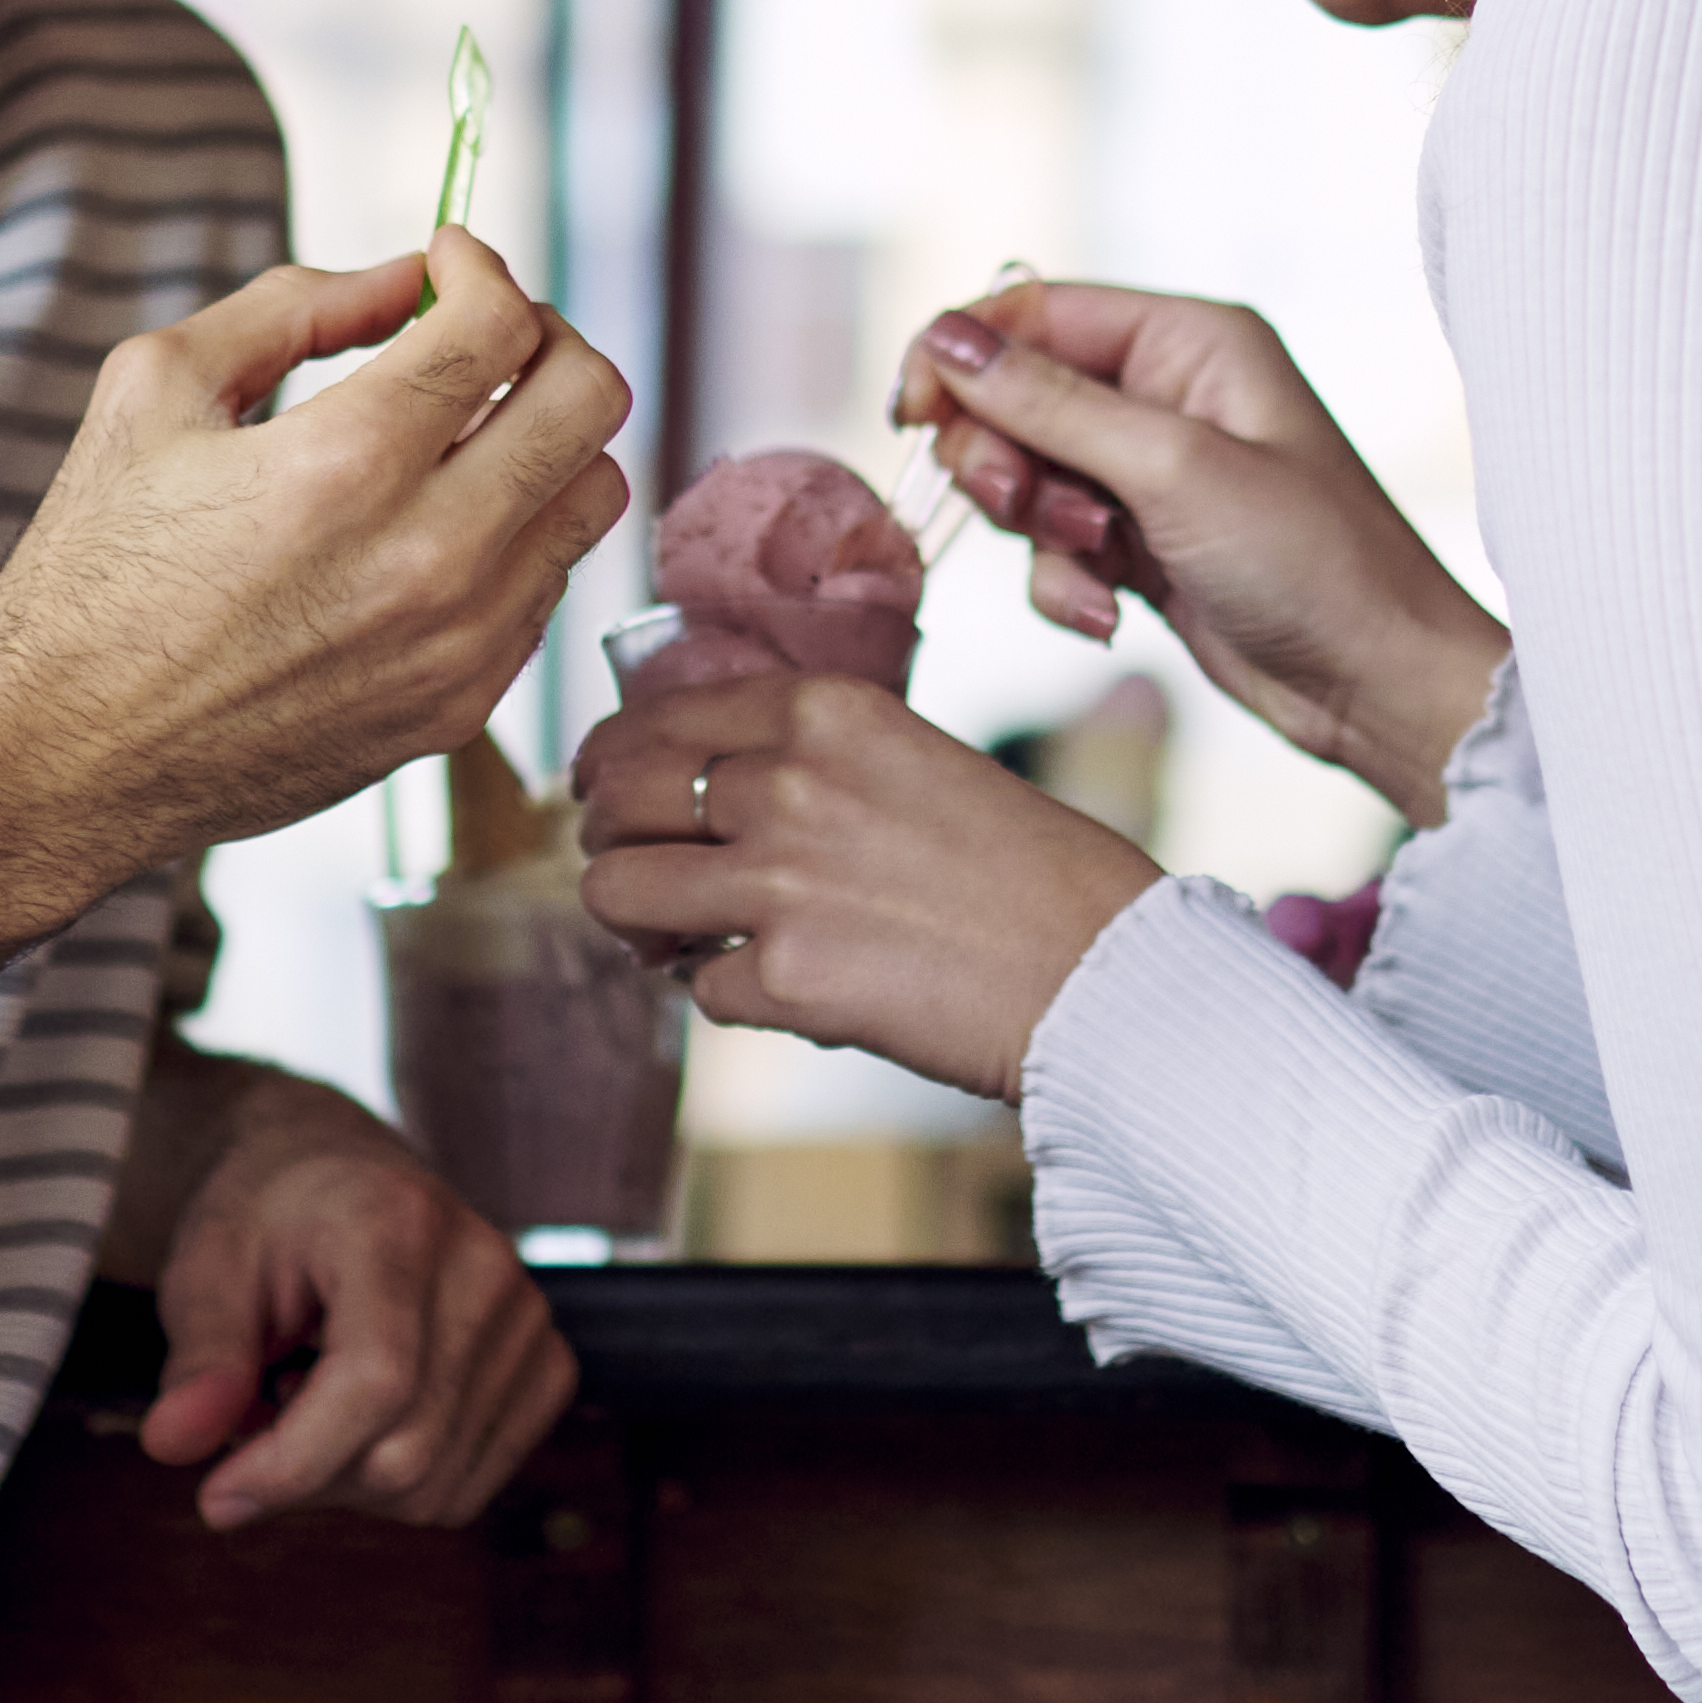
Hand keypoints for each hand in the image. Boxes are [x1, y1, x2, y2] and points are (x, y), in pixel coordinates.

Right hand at [0, 235, 637, 877]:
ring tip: (468, 432)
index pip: (500, 324)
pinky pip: (548, 587)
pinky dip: (516, 534)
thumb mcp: (155, 388)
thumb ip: (293, 308)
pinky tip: (436, 527)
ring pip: (594, 494)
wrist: (67, 754)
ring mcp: (459, 643)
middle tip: (483, 334)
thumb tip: (405, 280)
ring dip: (546, 438)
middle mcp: (427, 556)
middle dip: (545, 336)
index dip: (481, 266)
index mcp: (345, 461)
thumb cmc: (96, 568)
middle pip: (591, 399)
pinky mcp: (462, 708)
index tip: (448, 263)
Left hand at [133, 1070, 573, 1531]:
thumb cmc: (267, 1218)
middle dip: (309, 1473)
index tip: (218, 1495)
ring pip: (437, 1485)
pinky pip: (468, 1487)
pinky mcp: (547, 1365)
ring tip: (313, 1401)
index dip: (293, 1463)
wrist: (337, 1175)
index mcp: (398, 1222)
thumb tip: (171, 1444)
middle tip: (258, 1419)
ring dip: (350, 1480)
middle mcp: (484, 1267)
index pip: (376, 1382)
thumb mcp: (206, 1267)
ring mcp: (528, 1319)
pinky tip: (366, 1418)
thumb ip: (199, 1357)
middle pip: (407, 1452)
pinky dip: (401, 1485)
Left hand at [569, 671, 1165, 1103]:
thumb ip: (809, 758)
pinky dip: (720, 992)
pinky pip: (694, 984)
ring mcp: (776, 877)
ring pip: (617, 889)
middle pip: (615, 798)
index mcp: (821, 710)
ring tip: (675, 937)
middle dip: (607, 837)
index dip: (609, 762)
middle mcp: (786, 778)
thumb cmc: (1026, 871)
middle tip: (632, 868)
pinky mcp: (782, 975)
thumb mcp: (911, 760)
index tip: (602, 789)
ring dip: (635, 920)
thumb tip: (703, 782)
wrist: (1099, 969)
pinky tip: (770, 987)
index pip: (653, 719)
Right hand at [888, 279, 1505, 808]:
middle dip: (1005, 461)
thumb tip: (947, 339)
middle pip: (1013, 397)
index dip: (963, 356)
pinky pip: (1053, 546)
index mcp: (1190, 340)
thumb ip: (1050, 405)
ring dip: (1040, 533)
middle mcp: (1167, 393)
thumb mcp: (1172, 470)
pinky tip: (1109, 615)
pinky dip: (1064, 583)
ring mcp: (1151, 472)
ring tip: (1098, 569)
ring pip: (1025, 478)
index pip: (1035, 311)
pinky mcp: (1141, 544)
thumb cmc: (1312, 563)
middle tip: (1023, 508)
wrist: (1377, 687)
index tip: (913, 414)